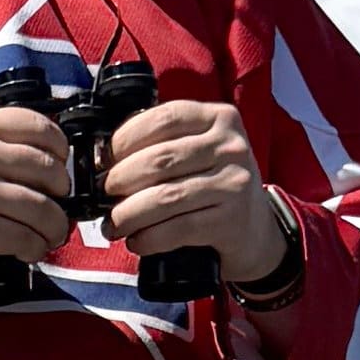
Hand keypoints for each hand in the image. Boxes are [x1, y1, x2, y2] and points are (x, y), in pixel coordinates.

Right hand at [0, 101, 80, 305]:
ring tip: (47, 236)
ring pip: (44, 207)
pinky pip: (27, 236)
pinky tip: (27, 251)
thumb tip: (45, 155)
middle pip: (48, 168)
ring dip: (53, 227)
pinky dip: (35, 248)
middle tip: (54, 209)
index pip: (36, 124)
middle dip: (60, 195)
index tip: (58, 168)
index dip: (59, 149)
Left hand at [104, 97, 299, 294]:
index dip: (123, 140)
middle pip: (159, 159)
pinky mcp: (232, 220)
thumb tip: (103, 160)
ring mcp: (234, 182)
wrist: (257, 229)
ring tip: (112, 226)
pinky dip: (149, 238)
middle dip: (119, 181)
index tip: (102, 160)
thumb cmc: (214, 185)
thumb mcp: (199, 151)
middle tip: (102, 196)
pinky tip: (137, 241)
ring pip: (165, 197)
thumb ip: (163, 144)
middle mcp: (230, 146)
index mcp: (218, 118)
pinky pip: (178, 229)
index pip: (162, 119)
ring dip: (128, 214)